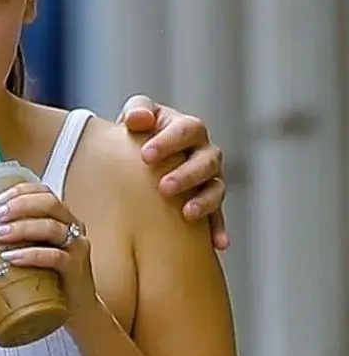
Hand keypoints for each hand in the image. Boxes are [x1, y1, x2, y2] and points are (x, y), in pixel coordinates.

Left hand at [0, 183, 98, 314]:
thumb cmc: (50, 278)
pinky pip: (56, 256)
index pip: (44, 192)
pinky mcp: (76, 269)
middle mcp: (71, 227)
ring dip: (21, 228)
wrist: (77, 309)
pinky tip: (13, 257)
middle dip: (19, 205)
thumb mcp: (28, 254)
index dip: (21, 191)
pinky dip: (32, 255)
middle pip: (49, 203)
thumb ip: (5, 244)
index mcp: (60, 218)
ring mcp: (76, 248)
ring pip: (51, 228)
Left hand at [118, 96, 228, 250]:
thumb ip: (137, 111)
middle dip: (186, 174)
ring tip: (187, 213)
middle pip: (206, 160)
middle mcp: (204, 152)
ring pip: (216, 188)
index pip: (186, 129)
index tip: (146, 156)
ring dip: (204, 201)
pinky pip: (218, 217)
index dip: (169, 141)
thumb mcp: (134, 118)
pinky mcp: (209, 203)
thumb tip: (137, 119)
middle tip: (164, 187)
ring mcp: (210, 179)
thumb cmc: (137, 134)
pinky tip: (220, 244)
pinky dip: (219, 229)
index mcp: (186, 128)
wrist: (138, 159)